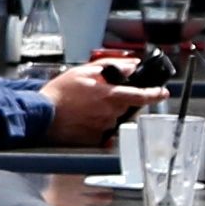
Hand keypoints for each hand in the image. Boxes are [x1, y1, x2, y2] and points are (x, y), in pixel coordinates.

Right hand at [46, 62, 163, 141]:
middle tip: (102, 96)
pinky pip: (105, 132)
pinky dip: (100, 125)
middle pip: (128, 107)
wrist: (42, 115)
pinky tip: (87, 119)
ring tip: (88, 107)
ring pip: (116, 118)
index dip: (155, 94)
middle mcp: (110, 113)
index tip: (162, 92)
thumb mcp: (84, 71)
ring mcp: (104, 128)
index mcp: (110, 95)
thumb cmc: (59, 93)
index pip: (141, 96)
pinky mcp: (96, 140)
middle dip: (120, 100)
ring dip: (108, 112)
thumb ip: (110, 66)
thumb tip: (131, 65)